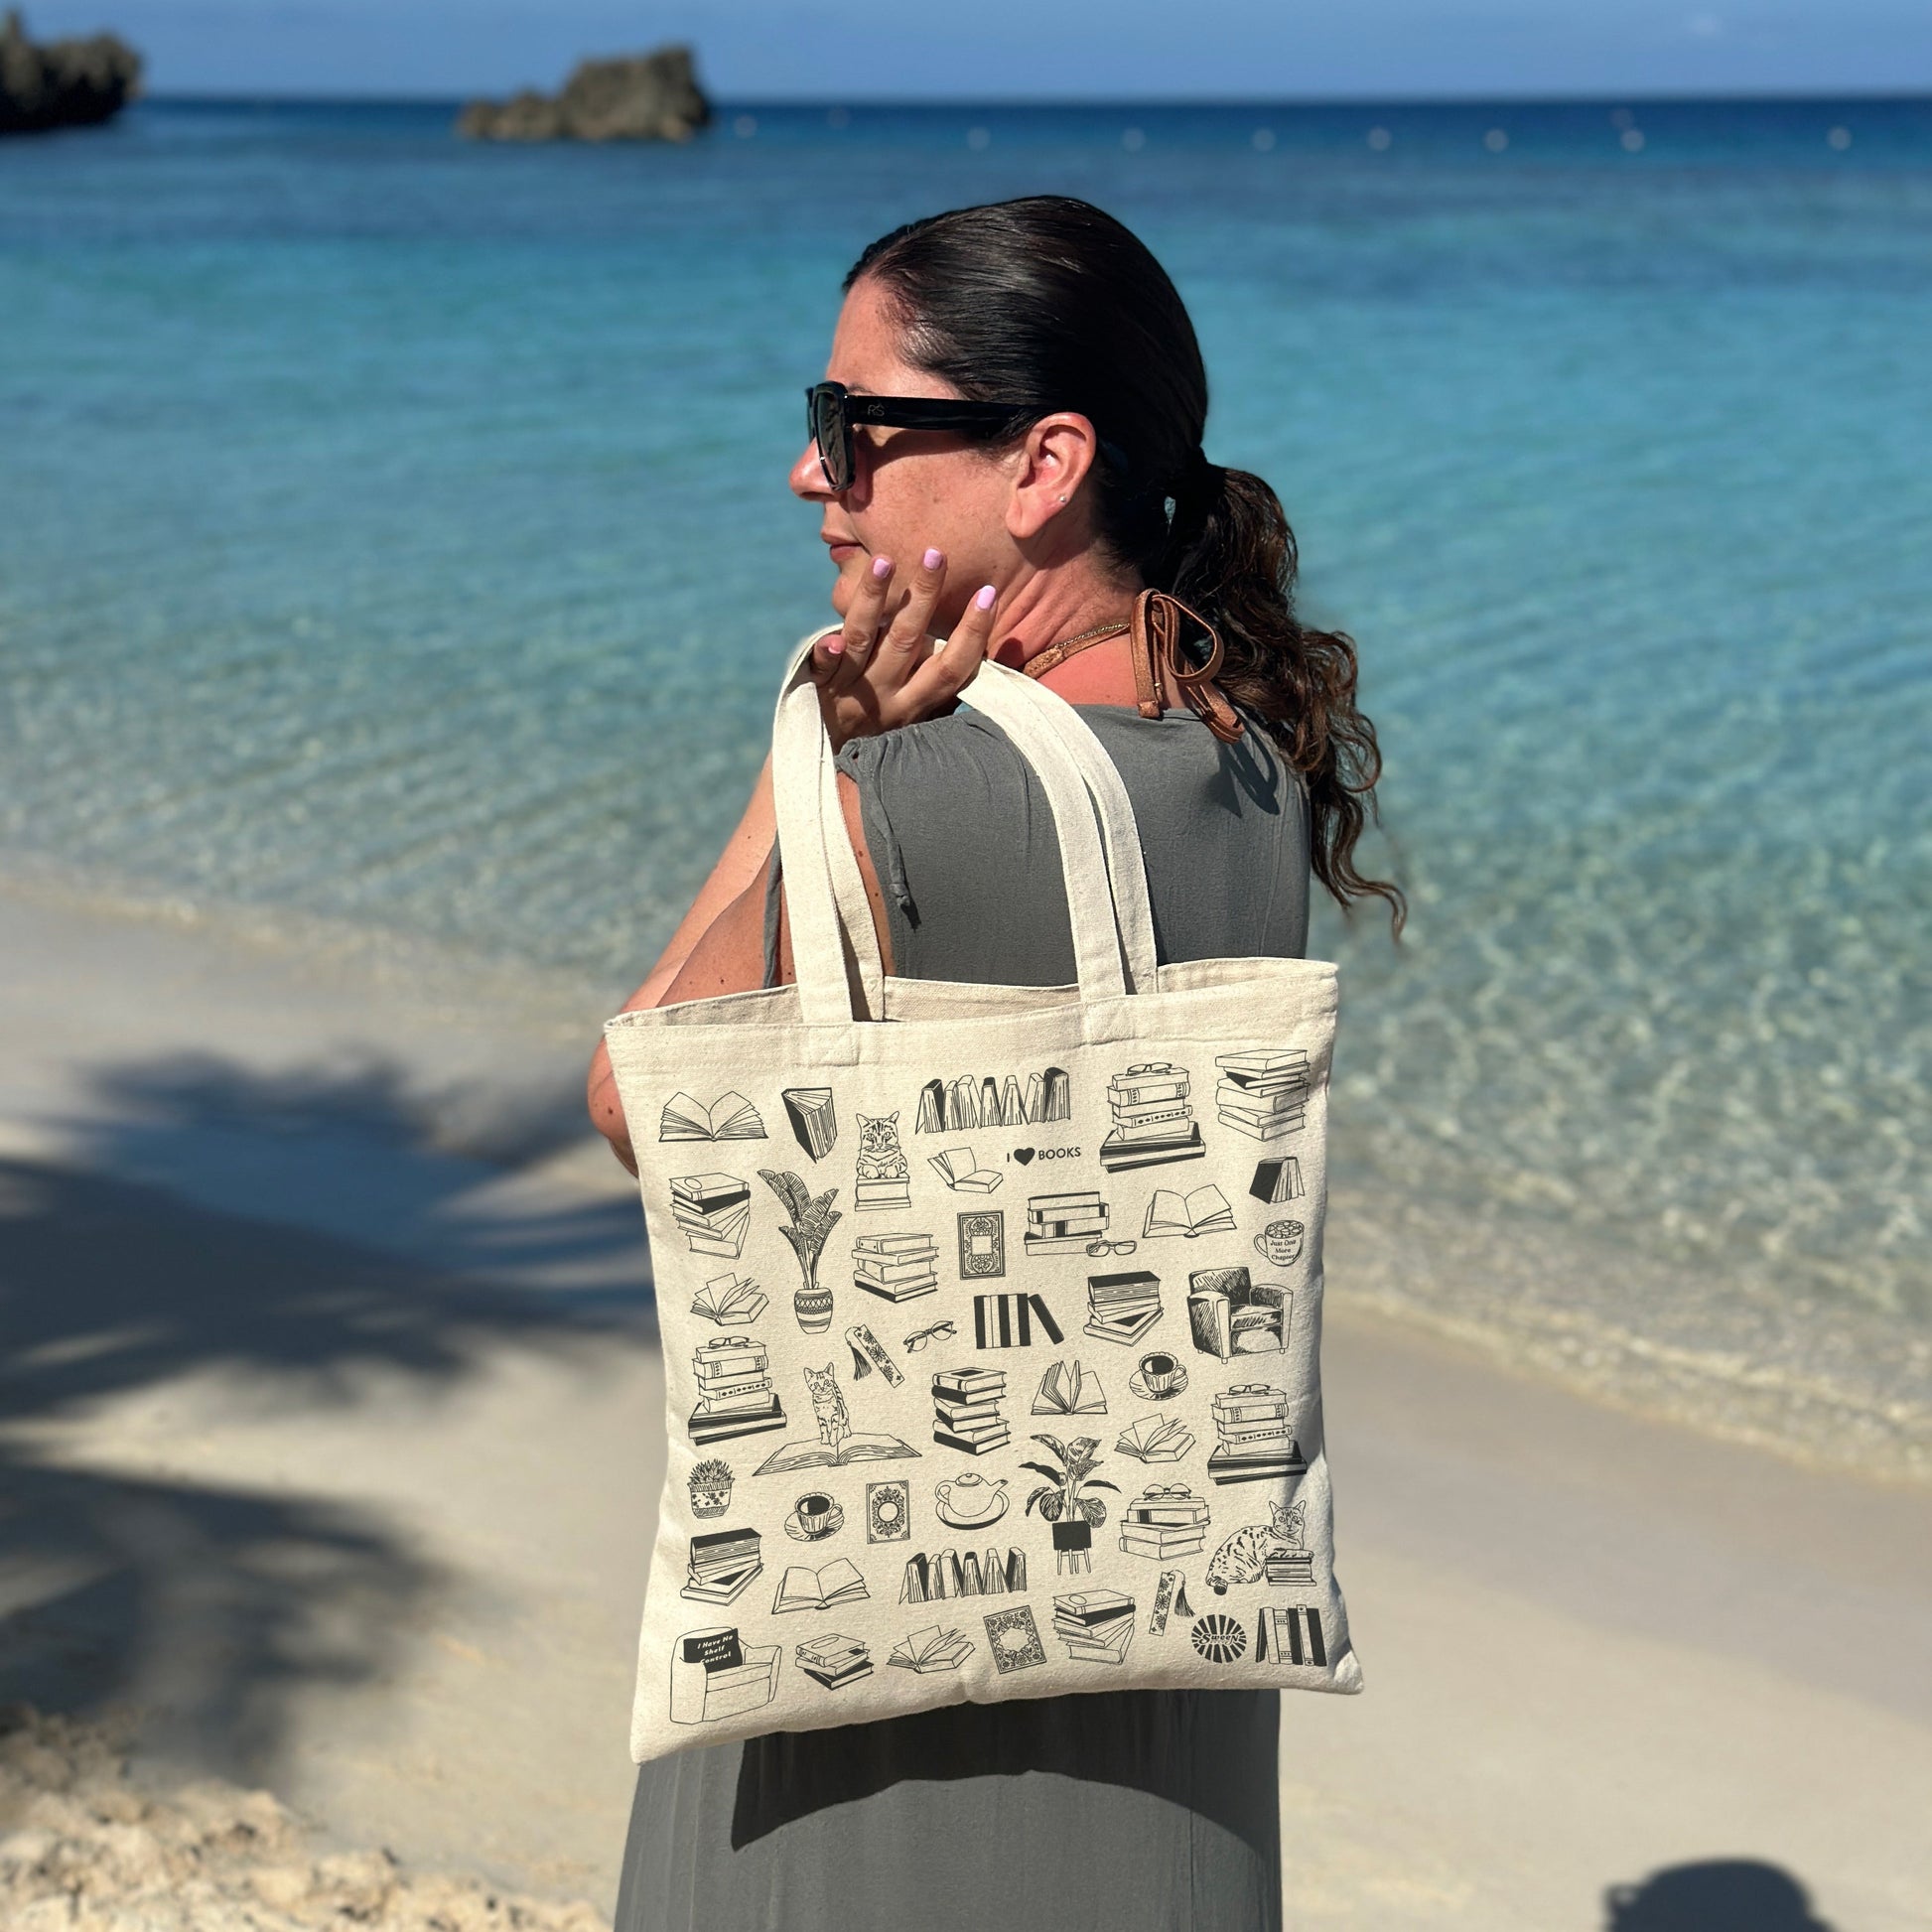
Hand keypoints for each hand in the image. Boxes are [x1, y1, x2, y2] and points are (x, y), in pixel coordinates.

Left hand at [811, 548, 998, 749]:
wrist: (827, 767)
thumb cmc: (883, 731)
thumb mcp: (919, 716)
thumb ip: (942, 687)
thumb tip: (991, 654)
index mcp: (916, 703)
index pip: (952, 666)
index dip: (972, 633)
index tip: (989, 595)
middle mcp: (886, 695)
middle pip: (908, 641)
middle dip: (925, 596)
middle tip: (936, 554)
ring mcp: (850, 689)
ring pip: (865, 640)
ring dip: (875, 600)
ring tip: (885, 560)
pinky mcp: (818, 685)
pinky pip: (822, 667)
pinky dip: (825, 653)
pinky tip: (830, 639)